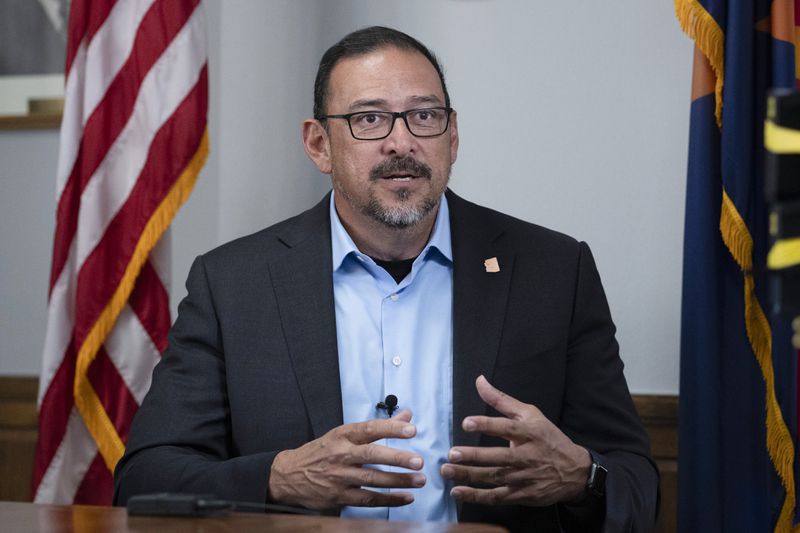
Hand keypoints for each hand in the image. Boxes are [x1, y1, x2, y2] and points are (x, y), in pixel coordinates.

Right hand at [268, 410, 425, 508]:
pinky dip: (388, 499)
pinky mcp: (339, 496)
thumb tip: (407, 415)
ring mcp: (340, 476)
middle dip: (397, 458)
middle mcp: (341, 454)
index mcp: (343, 435)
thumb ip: (378, 427)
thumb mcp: (344, 433)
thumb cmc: (321, 451)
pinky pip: (367, 499)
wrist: (288, 475)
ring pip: (372, 479)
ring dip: (398, 481)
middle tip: (418, 460)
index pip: (370, 428)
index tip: (411, 429)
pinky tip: (405, 498)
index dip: (391, 428)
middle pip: (372, 454)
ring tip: (419, 480)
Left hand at [441, 376, 590, 506]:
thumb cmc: (548, 438)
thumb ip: (501, 399)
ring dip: (469, 475)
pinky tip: (458, 492)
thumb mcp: (530, 414)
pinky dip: (477, 496)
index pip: (507, 428)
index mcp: (530, 433)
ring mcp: (524, 477)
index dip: (487, 425)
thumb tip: (479, 381)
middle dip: (474, 456)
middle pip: (499, 457)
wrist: (575, 471)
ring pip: (494, 478)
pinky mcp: (522, 495)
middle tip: (452, 453)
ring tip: (447, 471)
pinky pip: (496, 497)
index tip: (466, 423)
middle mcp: (527, 456)